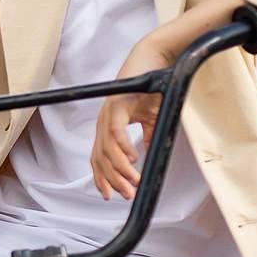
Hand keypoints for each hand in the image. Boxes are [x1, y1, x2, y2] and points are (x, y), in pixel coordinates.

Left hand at [89, 36, 170, 202]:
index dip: (102, 178)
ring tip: (133, 182)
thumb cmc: (154, 87)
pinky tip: (134, 159)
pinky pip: (116, 131)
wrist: (157, 60)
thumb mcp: (150, 119)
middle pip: (101, 158)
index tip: (110, 196)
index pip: (99, 158)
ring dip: (120, 169)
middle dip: (113, 180)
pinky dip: (123, 147)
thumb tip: (148, 156)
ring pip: (108, 149)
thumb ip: (147, 137)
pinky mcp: (117, 104)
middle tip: (127, 195)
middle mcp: (104, 121)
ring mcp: (108, 112)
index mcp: (108, 126)